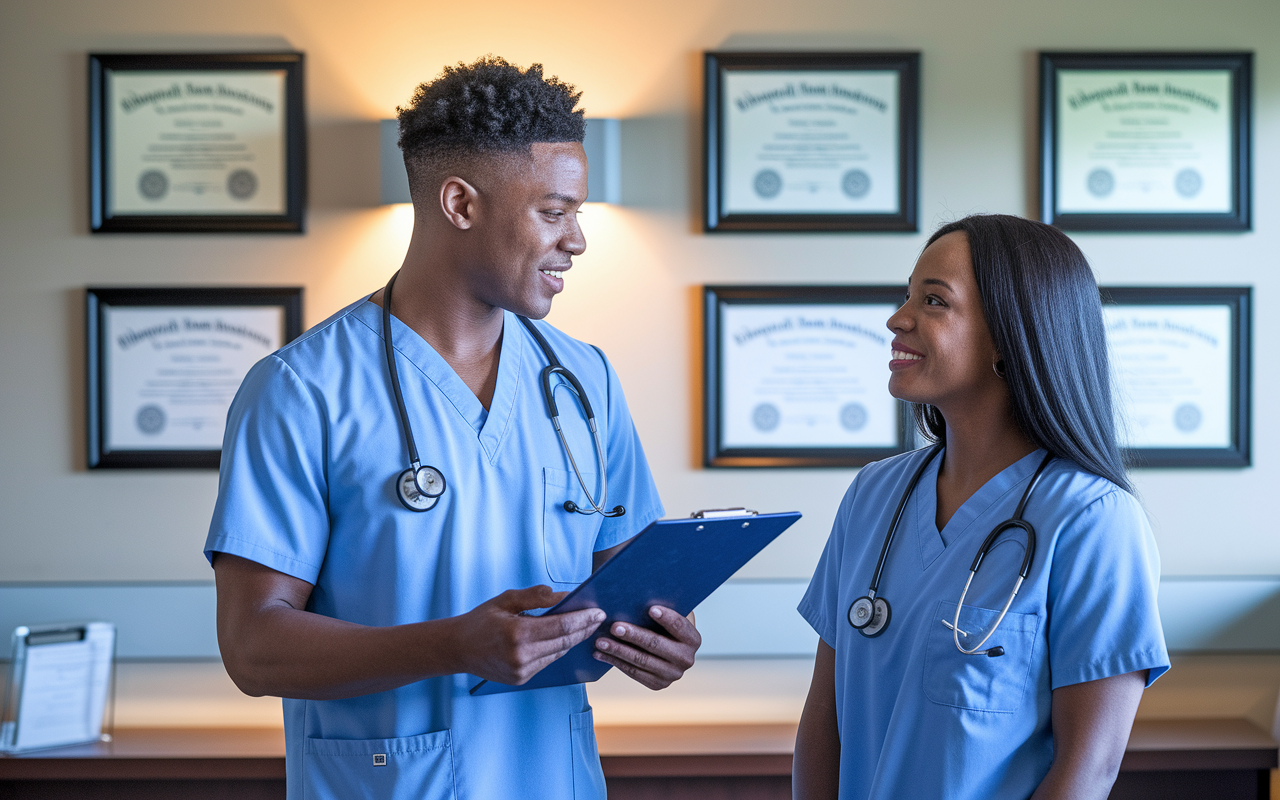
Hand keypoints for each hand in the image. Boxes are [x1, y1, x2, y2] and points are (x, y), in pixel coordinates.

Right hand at [453, 586, 605, 685]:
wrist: (458, 648)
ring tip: (586, 626)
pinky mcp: (521, 679)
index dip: (583, 619)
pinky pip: (547, 661)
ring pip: (558, 653)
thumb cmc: (481, 620)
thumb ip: (536, 596)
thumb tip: (564, 595)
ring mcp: (522, 671)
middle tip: (598, 617)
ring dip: (574, 639)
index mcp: (517, 633)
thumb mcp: (506, 600)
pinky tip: (565, 639)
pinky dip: (558, 649)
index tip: (597, 611)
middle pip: (564, 641)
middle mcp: (521, 656)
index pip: (561, 626)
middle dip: (584, 629)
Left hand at [592, 606, 700, 689]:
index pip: (679, 626)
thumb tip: (637, 595)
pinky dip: (615, 662)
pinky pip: (634, 672)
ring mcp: (672, 674)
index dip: (666, 618)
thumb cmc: (664, 625)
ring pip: (641, 660)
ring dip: (618, 650)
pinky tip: (600, 654)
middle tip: (614, 627)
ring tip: (601, 642)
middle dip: (634, 635)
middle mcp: (686, 659)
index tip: (650, 608)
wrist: (668, 648)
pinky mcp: (658, 684)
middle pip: (657, 645)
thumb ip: (661, 605)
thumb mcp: (669, 613)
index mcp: (693, 639)